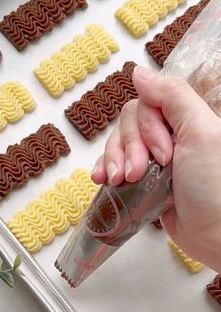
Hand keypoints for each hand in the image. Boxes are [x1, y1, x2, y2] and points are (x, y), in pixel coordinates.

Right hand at [91, 67, 220, 271]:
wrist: (217, 237)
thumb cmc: (215, 188)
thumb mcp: (203, 132)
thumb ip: (173, 97)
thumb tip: (140, 73)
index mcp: (186, 120)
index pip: (148, 103)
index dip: (147, 126)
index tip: (163, 153)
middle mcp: (169, 136)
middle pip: (130, 122)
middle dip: (131, 147)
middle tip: (140, 172)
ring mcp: (154, 160)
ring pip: (119, 144)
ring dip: (114, 160)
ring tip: (121, 180)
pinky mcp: (143, 181)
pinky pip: (115, 166)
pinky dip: (106, 170)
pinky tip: (102, 180)